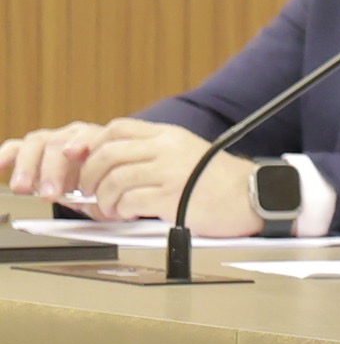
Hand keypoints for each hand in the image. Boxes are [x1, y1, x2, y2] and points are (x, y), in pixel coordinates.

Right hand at [0, 120, 114, 203]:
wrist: (94, 178)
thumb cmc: (101, 181)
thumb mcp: (107, 187)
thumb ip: (104, 191)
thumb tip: (101, 205)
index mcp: (95, 139)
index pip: (88, 136)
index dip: (80, 143)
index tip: (73, 154)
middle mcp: (70, 136)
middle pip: (57, 144)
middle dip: (51, 170)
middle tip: (49, 194)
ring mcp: (47, 141)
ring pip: (34, 145)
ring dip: (27, 167)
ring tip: (23, 189)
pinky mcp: (27, 150)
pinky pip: (14, 149)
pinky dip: (4, 158)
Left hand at [75, 120, 265, 233]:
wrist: (254, 196)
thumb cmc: (221, 181)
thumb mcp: (188, 152)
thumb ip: (154, 152)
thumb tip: (112, 165)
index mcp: (169, 135)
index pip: (118, 128)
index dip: (91, 144)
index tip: (80, 159)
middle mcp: (168, 149)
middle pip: (108, 153)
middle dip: (89, 175)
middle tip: (89, 190)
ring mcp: (170, 172)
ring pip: (114, 180)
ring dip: (104, 198)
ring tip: (111, 208)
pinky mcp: (172, 197)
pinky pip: (129, 201)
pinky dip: (120, 211)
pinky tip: (126, 215)